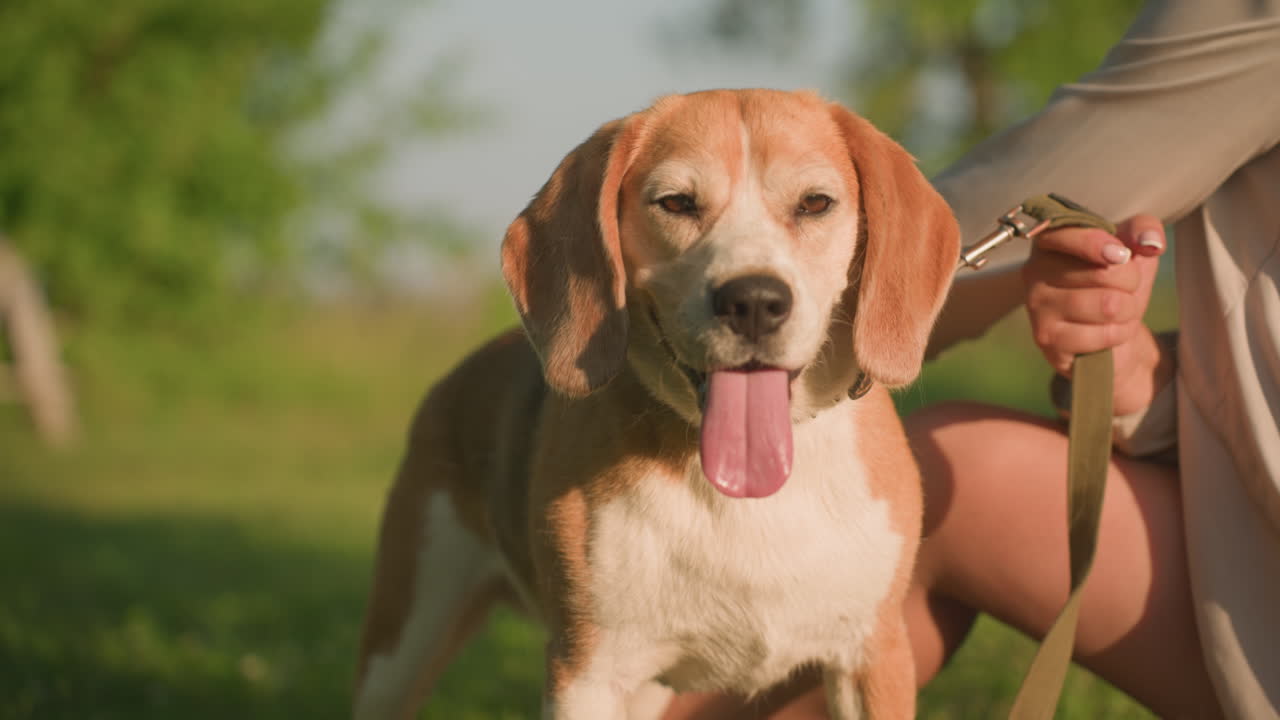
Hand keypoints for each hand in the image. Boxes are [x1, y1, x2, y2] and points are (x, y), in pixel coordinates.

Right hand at [1022, 214, 1173, 416]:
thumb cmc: (1116, 283)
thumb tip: (1150, 243)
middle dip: (1131, 283)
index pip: (1065, 235)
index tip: (1122, 255)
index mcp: (1050, 240)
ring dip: (1129, 310)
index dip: (1096, 244)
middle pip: (1103, 273)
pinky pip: (1103, 335)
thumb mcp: (1134, 248)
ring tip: (1119, 310)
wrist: (1108, 329)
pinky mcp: (1047, 338)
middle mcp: (1034, 270)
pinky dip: (1120, 333)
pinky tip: (1110, 331)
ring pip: (1108, 305)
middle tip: (1126, 288)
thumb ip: (1143, 230)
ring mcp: (1037, 306)